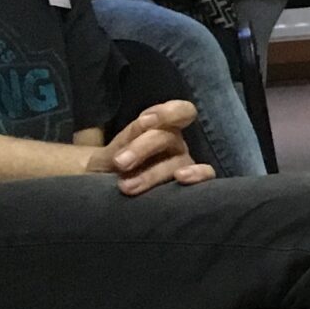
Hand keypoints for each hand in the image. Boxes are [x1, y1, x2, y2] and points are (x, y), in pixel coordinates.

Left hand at [87, 100, 212, 193]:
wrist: (103, 196)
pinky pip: (206, 176)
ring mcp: (184, 166)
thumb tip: (141, 123)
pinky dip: (197, 175)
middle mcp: (176, 145)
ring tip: (127, 187)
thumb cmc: (107, 170)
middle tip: (119, 163)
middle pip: (168, 137)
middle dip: (142, 148)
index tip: (145, 122)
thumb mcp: (105, 155)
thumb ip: (124, 141)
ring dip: (151, 174)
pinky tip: (181, 179)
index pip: (180, 111)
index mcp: (160, 129)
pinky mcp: (192, 186)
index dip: (168, 113)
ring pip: (178, 162)